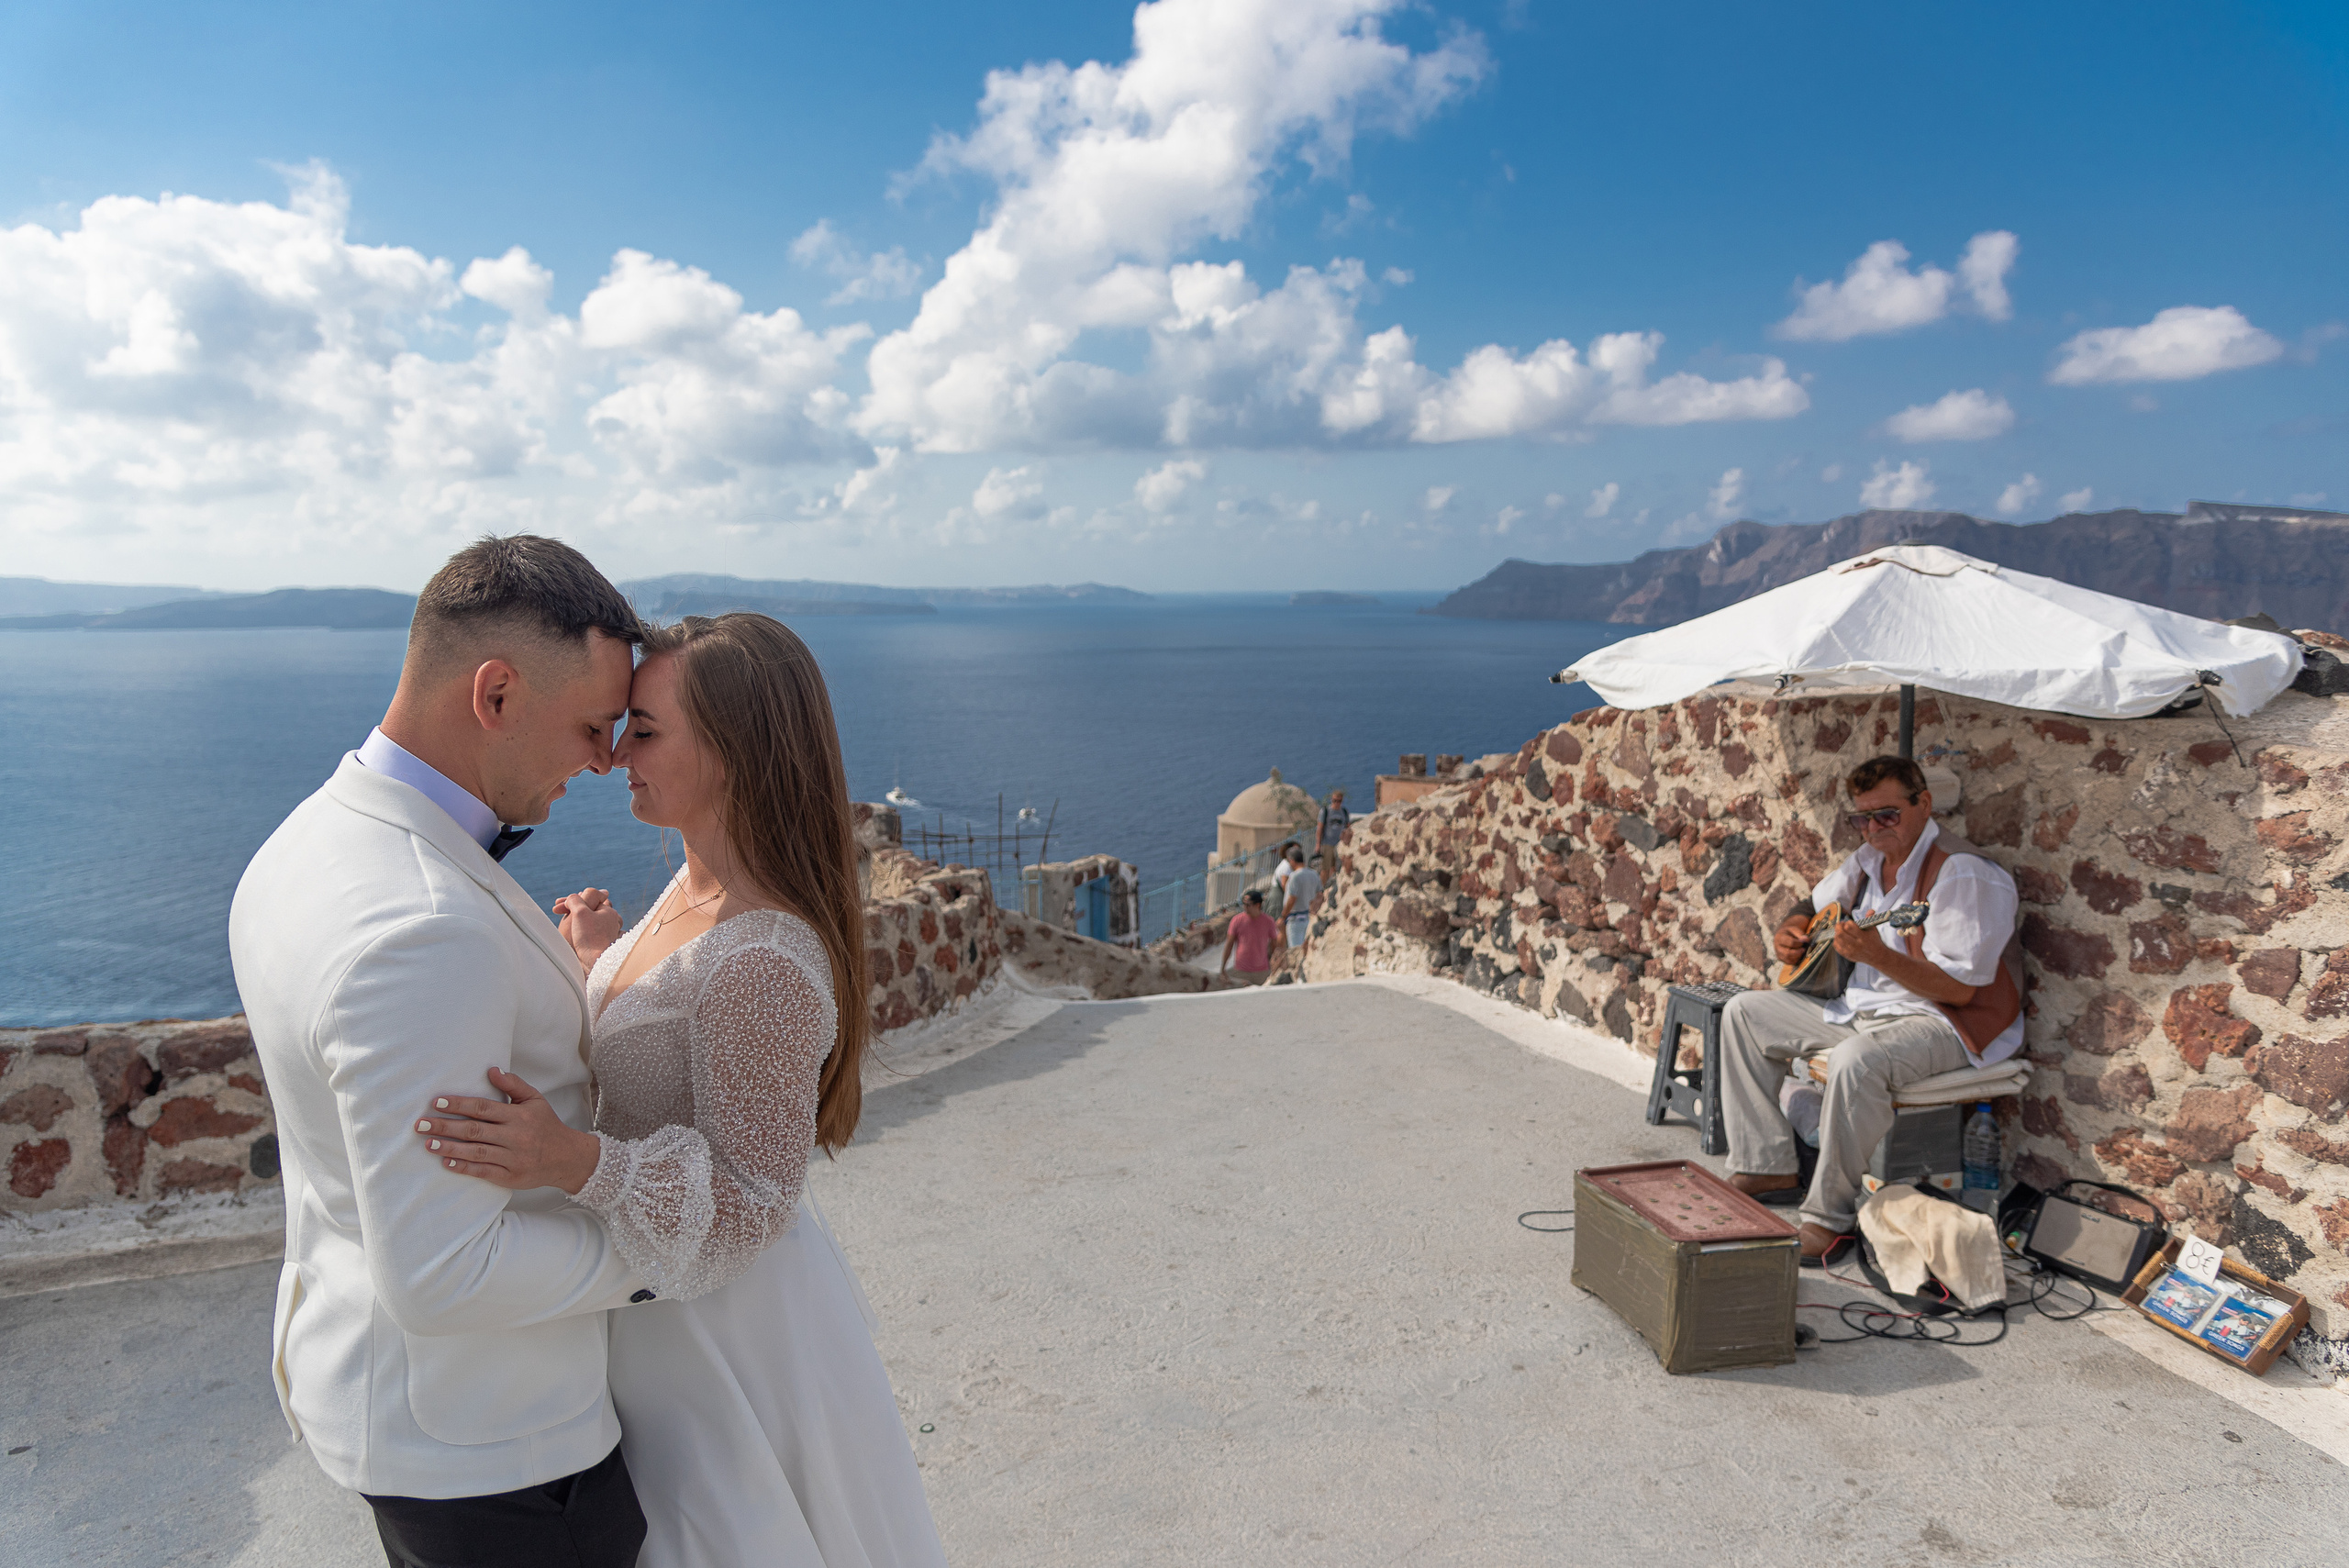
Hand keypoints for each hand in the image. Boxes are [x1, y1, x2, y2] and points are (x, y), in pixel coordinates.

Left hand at [414, 1067, 602, 1194]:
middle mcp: (515, 1136)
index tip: (437, 1103)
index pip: (483, 1108)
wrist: (567, 1158)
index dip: (459, 1105)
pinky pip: (483, 1171)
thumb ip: (514, 1085)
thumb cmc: (547, 1125)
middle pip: (474, 1130)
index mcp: (520, 1115)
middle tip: (421, 1124)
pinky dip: (464, 1167)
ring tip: (427, 1143)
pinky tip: (446, 1162)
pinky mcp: (510, 1177)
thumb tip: (492, 1070)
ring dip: (449, 1147)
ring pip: (475, 1152)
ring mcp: (512, 1158)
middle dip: (445, 1126)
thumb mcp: (536, 1100)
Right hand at [553, 887, 620, 970]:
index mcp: (609, 912)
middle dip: (572, 910)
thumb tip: (573, 896)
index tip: (557, 908)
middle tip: (556, 912)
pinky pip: (589, 933)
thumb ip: (575, 900)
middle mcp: (611, 922)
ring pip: (589, 921)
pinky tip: (570, 935)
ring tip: (562, 923)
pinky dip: (579, 931)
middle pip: (589, 909)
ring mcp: (607, 934)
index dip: (571, 901)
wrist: (596, 964)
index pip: (588, 899)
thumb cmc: (590, 937)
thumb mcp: (580, 912)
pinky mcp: (601, 945)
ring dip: (575, 920)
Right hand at [1772, 916, 1811, 964]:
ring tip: (1801, 952)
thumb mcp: (1795, 930)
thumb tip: (1806, 940)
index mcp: (1779, 937)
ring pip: (1788, 959)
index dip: (1799, 943)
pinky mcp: (1781, 958)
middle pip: (1788, 953)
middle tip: (1804, 949)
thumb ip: (1801, 934)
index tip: (1803, 942)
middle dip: (1798, 952)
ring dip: (1797, 957)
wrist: (1783, 935)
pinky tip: (1798, 955)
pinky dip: (1795, 960)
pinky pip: (1789, 962)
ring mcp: (1778, 953)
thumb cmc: (1790, 932)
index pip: (1790, 943)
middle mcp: (1777, 946)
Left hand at [1831, 919, 1895, 968]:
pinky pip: (1837, 947)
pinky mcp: (1848, 956)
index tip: (1849, 922)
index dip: (1847, 923)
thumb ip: (1870, 919)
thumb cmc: (1874, 941)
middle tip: (1841, 924)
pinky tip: (1841, 938)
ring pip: (1837, 940)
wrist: (1877, 956)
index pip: (1849, 927)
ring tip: (1841, 931)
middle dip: (1839, 926)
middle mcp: (1857, 945)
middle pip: (1841, 934)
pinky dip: (1836, 941)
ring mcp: (1851, 952)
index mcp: (1864, 937)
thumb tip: (1870, 910)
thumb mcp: (1873, 929)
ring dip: (1837, 933)